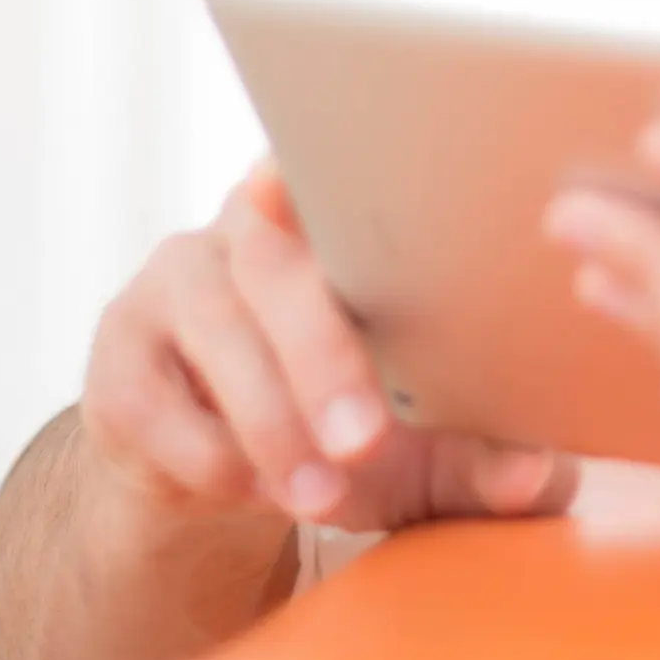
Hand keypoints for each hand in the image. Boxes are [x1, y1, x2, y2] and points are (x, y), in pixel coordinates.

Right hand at [81, 160, 580, 536]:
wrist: (224, 480)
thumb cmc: (350, 433)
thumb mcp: (426, 456)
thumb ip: (483, 461)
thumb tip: (539, 473)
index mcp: (338, 220)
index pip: (330, 165)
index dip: (324, 167)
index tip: (313, 185)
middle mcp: (247, 228)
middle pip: (274, 264)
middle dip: (321, 356)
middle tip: (366, 443)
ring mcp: (174, 282)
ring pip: (216, 325)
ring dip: (270, 417)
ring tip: (320, 494)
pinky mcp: (119, 354)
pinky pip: (152, 395)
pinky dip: (208, 450)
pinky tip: (252, 489)